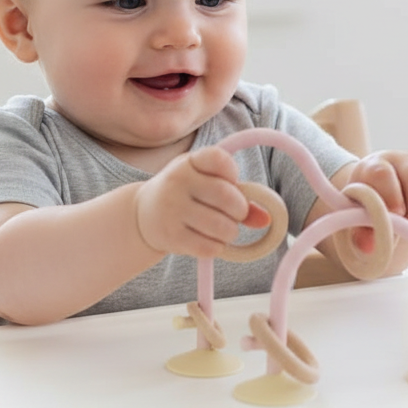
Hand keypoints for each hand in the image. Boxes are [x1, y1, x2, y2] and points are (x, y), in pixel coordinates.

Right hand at [135, 146, 270, 257]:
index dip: (233, 174)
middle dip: (240, 211)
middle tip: (234, 215)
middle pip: (229, 198)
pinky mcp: (170, 236)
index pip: (221, 160)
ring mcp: (172, 209)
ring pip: (223, 227)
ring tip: (221, 229)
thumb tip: (266, 219)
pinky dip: (216, 247)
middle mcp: (177, 182)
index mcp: (189, 162)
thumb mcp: (205, 183)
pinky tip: (207, 240)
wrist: (141, 215)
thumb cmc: (184, 195)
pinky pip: (210, 247)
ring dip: (230, 232)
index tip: (229, 182)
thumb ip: (237, 194)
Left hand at [346, 151, 407, 251]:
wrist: (375, 189)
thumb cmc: (363, 205)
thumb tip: (368, 248)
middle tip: (407, 230)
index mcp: (370, 168)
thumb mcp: (356, 217)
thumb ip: (360, 232)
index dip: (391, 196)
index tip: (395, 216)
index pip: (382, 174)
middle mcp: (394, 160)